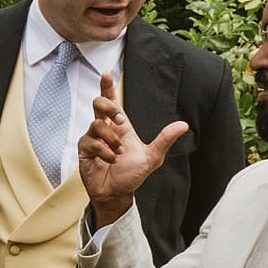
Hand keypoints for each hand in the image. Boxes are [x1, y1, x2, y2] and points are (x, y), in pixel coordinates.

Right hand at [77, 72, 187, 225]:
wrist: (117, 193)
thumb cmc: (132, 174)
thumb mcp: (152, 157)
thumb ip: (165, 139)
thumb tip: (183, 125)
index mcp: (121, 127)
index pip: (112, 102)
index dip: (108, 87)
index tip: (107, 74)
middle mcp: (106, 129)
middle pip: (99, 104)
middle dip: (108, 107)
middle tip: (119, 119)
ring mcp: (93, 138)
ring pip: (96, 124)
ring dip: (111, 139)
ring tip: (117, 153)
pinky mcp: (85, 149)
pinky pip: (91, 142)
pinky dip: (104, 152)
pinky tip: (109, 160)